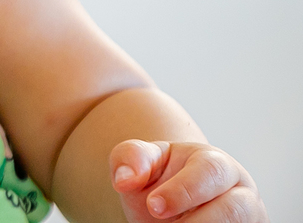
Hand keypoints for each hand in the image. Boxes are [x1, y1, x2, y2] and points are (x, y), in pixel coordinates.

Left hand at [110, 140, 265, 221]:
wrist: (173, 208)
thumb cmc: (160, 182)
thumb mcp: (145, 164)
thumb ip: (133, 158)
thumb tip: (125, 178)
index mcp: (216, 164)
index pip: (210, 171)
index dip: (182, 191)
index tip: (153, 206)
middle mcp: (240, 193)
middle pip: (234, 208)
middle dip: (200, 221)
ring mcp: (249, 220)